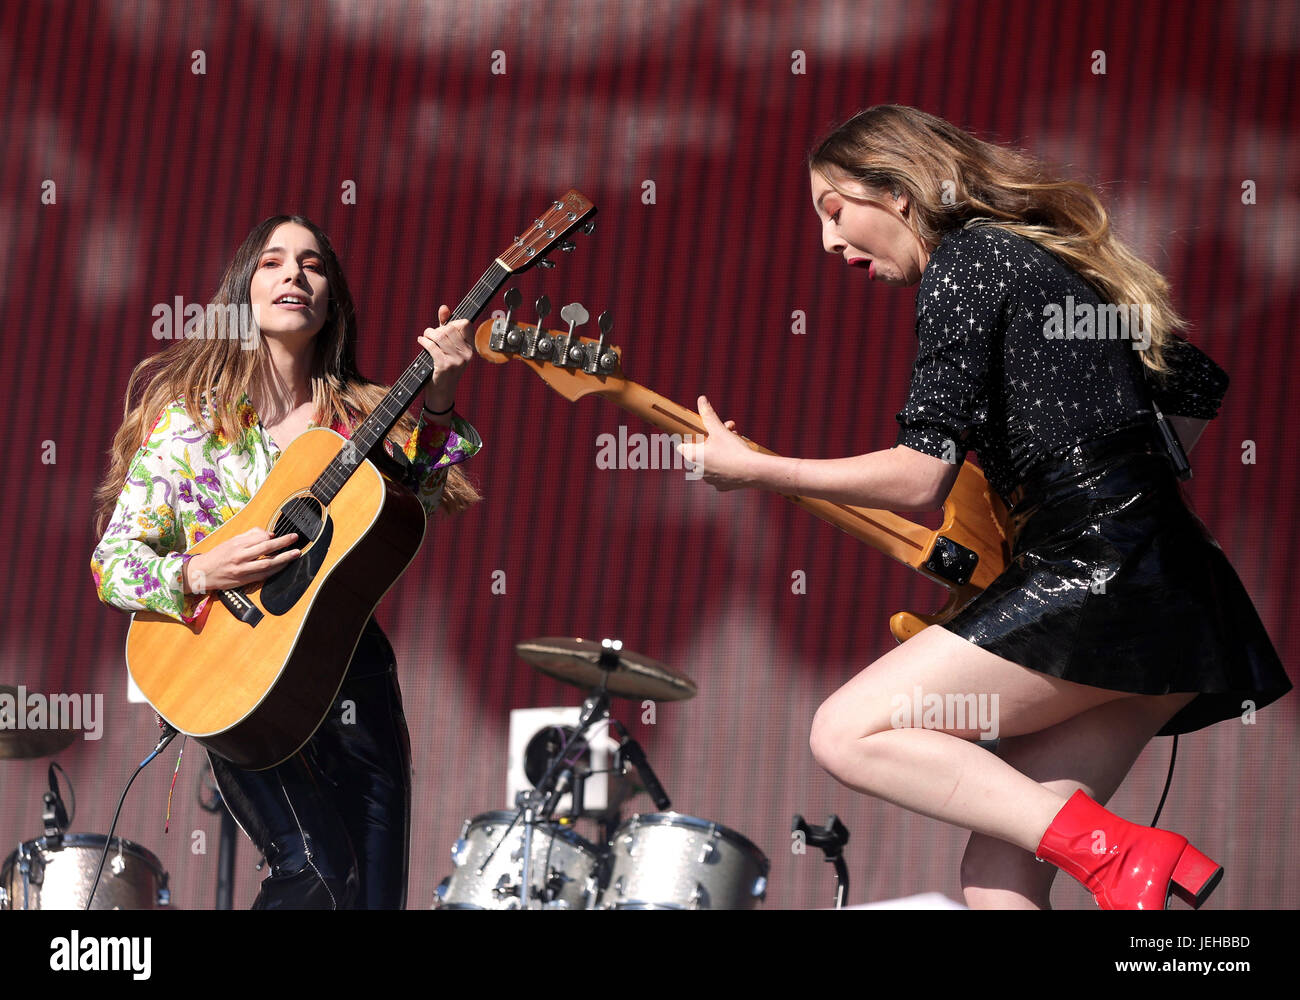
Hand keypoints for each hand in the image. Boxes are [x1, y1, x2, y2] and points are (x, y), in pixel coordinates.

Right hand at [183, 528, 300, 592]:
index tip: (278, 535)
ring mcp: (242, 570)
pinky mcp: (243, 580)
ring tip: (295, 553)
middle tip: (295, 538)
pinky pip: (263, 575)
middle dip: (283, 542)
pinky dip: (275, 570)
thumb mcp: (231, 541)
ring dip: (283, 558)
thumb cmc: (218, 555)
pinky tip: (284, 566)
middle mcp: (239, 556)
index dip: (271, 536)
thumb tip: (268, 534)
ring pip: (267, 563)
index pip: (259, 537)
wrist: (202, 572)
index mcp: (236, 544)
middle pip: (265, 548)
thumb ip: (249, 536)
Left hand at [420, 304, 473, 414]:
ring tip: (425, 337)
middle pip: (450, 328)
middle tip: (430, 333)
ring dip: (429, 334)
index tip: (444, 328)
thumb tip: (444, 307)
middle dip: (437, 329)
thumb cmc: (444, 367)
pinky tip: (421, 341)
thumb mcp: (448, 347)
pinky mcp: (445, 366)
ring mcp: (457, 361)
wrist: (441, 393)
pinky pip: (432, 346)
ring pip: (440, 336)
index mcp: (470, 349)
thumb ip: (446, 326)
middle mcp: (467, 354)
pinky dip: (424, 341)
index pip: (465, 324)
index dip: (453, 322)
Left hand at [676, 395, 754, 491]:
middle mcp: (697, 470)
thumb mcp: (720, 430)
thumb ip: (708, 415)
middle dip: (711, 439)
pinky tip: (736, 457)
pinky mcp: (721, 486)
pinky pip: (720, 472)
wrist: (753, 471)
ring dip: (719, 450)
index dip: (687, 437)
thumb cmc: (733, 450)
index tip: (696, 433)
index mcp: (692, 456)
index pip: (680, 446)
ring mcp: (709, 480)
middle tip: (725, 430)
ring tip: (735, 439)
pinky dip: (726, 464)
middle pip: (699, 451)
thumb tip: (701, 399)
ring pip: (710, 461)